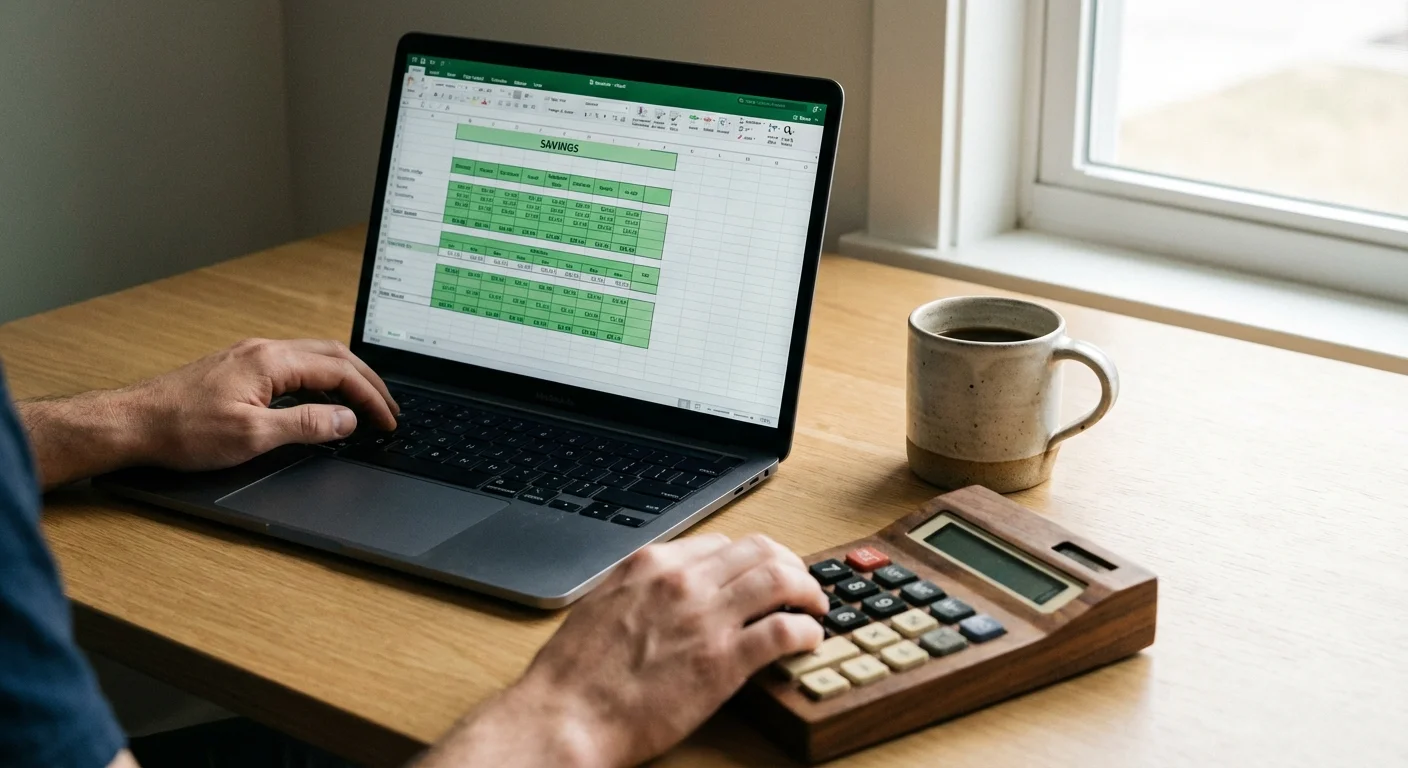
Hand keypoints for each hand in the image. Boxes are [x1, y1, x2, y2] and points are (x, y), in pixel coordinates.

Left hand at [125, 338, 398, 469]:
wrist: (131, 423)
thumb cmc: (182, 430)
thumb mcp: (253, 436)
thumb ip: (307, 425)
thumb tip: (347, 420)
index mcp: (272, 361)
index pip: (340, 372)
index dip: (371, 398)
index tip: (388, 421)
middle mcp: (264, 350)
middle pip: (334, 356)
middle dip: (368, 382)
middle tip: (389, 409)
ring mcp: (250, 357)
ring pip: (315, 357)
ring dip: (346, 378)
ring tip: (366, 402)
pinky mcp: (239, 368)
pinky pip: (295, 365)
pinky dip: (322, 379)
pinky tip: (323, 397)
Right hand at [416, 534, 828, 767]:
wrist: (566, 717)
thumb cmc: (573, 676)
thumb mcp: (600, 607)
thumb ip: (638, 590)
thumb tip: (661, 591)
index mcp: (650, 566)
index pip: (721, 544)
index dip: (750, 558)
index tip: (760, 574)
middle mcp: (682, 581)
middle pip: (759, 550)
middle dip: (789, 564)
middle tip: (800, 585)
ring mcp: (706, 618)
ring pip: (780, 578)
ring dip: (808, 589)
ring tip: (815, 607)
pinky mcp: (724, 661)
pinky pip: (784, 630)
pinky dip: (806, 630)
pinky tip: (809, 640)